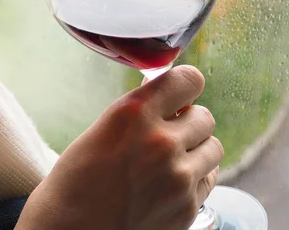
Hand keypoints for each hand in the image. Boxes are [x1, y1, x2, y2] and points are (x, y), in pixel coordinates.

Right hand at [16, 66, 222, 229]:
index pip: (188, 80)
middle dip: (188, 120)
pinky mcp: (188, 207)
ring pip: (214, 147)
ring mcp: (178, 177)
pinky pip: (210, 179)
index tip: (178, 92)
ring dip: (196, 148)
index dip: (184, 85)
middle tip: (168, 131)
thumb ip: (138, 111)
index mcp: (133, 113)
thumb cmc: (74, 180)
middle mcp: (161, 141)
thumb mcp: (101, 130)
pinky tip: (170, 182)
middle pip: (205, 115)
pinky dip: (196, 177)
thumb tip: (166, 94)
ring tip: (170, 158)